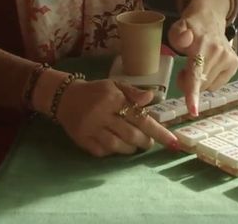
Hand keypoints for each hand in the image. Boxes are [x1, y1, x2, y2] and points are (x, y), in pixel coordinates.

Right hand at [56, 79, 178, 156]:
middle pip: (131, 134)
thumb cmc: (95, 92)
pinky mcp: (82, 140)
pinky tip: (117, 146)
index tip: (172, 142)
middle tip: (150, 142)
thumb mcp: (114, 85)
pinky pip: (103, 152)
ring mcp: (91, 129)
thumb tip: (151, 97)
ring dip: (132, 148)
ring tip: (136, 144)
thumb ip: (133, 92)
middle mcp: (101, 113)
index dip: (158, 131)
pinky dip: (114, 152)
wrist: (64, 97)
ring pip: (118, 146)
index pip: (140, 117)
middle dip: (146, 141)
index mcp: (112, 98)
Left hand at [168, 0, 237, 116]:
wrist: (209, 17)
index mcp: (202, 46)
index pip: (197, 74)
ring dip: (199, 81)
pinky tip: (209, 65)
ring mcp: (229, 58)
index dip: (193, 95)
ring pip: (208, 86)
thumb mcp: (177, 28)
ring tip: (197, 64)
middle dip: (188, 83)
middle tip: (184, 68)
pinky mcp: (235, 63)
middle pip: (199, 85)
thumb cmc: (189, 27)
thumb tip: (187, 39)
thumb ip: (177, 35)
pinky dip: (209, 79)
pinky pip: (217, 84)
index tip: (193, 111)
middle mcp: (219, 53)